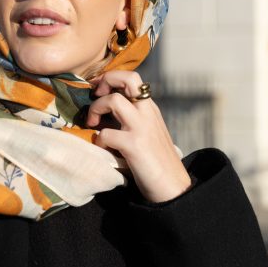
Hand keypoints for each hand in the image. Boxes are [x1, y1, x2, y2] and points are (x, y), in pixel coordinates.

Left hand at [87, 70, 191, 202]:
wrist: (174, 188)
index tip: (98, 88)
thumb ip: (132, 118)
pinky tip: (103, 149)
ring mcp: (142, 128)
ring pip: (114, 100)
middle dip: (107, 79)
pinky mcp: (134, 145)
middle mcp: (147, 113)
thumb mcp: (148, 131)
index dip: (111, 77)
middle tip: (95, 94)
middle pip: (128, 78)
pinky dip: (98, 140)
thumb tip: (105, 111)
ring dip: (96, 108)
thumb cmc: (156, 161)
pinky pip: (106, 134)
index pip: (133, 78)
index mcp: (150, 109)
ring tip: (92, 123)